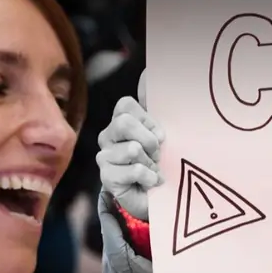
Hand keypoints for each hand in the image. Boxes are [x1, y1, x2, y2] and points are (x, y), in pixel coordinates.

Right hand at [97, 71, 164, 221]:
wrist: (161, 199)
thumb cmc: (164, 164)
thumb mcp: (166, 134)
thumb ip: (156, 106)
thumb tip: (147, 72)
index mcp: (121, 122)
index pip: (126, 105)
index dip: (148, 120)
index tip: (161, 136)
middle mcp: (108, 137)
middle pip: (124, 122)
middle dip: (149, 140)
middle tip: (157, 154)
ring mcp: (105, 157)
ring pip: (132, 148)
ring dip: (151, 162)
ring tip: (154, 171)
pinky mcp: (107, 177)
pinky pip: (133, 169)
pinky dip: (149, 177)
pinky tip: (151, 183)